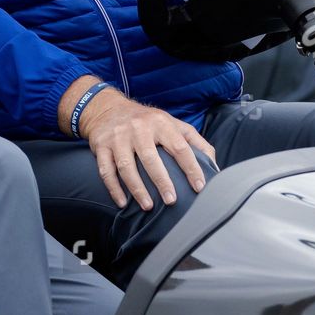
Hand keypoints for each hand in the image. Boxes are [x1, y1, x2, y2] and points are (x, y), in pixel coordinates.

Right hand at [77, 89, 215, 210]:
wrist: (106, 108)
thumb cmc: (146, 120)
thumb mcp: (171, 123)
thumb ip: (194, 141)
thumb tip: (214, 165)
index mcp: (160, 123)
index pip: (179, 147)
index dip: (191, 168)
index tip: (200, 187)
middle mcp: (138, 128)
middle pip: (151, 158)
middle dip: (162, 181)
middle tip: (172, 201)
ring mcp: (118, 138)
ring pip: (126, 166)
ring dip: (137, 189)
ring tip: (148, 206)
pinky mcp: (101, 146)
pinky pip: (106, 170)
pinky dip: (113, 188)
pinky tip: (122, 202)